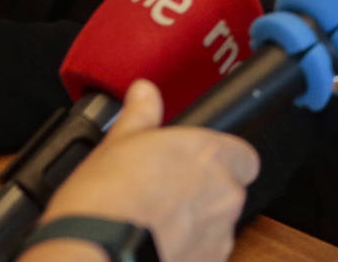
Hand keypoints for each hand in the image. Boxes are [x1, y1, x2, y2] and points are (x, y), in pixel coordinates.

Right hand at [20, 79, 258, 261]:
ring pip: (219, 224)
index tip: (196, 165)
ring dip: (198, 225)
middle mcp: (224, 192)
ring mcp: (220, 232)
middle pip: (231, 190)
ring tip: (157, 225)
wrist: (94, 253)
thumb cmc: (106, 201)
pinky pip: (206, 253)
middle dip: (206, 194)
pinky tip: (157, 248)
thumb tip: (144, 92)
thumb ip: (141, 115)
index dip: (222, 161)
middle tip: (168, 195)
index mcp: (210, 153)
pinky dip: (188, 252)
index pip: (243, 155)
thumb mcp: (118, 143)